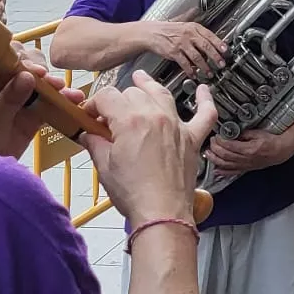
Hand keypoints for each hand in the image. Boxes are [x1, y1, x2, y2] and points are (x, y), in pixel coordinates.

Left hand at [0, 51, 69, 157]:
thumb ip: (8, 98)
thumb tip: (28, 76)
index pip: (6, 61)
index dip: (22, 61)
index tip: (37, 71)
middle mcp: (5, 85)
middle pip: (28, 67)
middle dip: (42, 72)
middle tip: (51, 82)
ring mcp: (20, 99)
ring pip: (42, 84)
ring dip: (57, 86)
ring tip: (69, 93)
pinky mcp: (33, 114)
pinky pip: (50, 104)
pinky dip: (62, 102)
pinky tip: (74, 101)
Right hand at [88, 72, 214, 225]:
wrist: (162, 213)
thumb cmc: (135, 194)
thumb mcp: (104, 167)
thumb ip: (95, 144)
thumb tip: (87, 135)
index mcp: (130, 121)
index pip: (107, 96)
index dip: (94, 104)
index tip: (90, 114)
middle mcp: (156, 117)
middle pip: (132, 93)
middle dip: (117, 101)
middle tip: (108, 117)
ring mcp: (176, 126)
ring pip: (162, 94)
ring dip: (149, 86)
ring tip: (142, 80)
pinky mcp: (192, 139)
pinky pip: (205, 114)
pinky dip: (205, 101)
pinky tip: (204, 90)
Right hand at [139, 19, 226, 78]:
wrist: (151, 33)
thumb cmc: (168, 30)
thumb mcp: (184, 23)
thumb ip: (197, 28)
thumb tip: (212, 33)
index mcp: (193, 27)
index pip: (210, 35)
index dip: (219, 44)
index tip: (225, 51)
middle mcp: (188, 34)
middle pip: (206, 47)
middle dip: (215, 57)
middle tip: (221, 64)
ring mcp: (181, 43)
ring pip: (197, 57)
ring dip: (204, 67)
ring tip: (209, 73)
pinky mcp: (173, 52)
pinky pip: (185, 63)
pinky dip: (190, 70)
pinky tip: (194, 74)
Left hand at [206, 126, 293, 174]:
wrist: (280, 151)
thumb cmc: (271, 141)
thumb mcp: (258, 133)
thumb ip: (244, 132)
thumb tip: (232, 131)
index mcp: (249, 149)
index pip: (230, 146)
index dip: (220, 141)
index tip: (216, 135)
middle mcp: (246, 159)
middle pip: (225, 156)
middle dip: (215, 149)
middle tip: (211, 141)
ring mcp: (245, 165)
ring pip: (226, 165)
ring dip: (215, 160)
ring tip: (208, 154)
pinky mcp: (246, 168)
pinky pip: (232, 172)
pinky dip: (222, 172)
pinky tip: (216, 170)